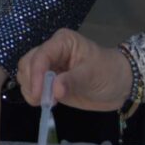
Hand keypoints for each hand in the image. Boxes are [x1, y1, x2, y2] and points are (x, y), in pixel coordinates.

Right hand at [15, 27, 129, 115]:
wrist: (119, 85)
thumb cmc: (109, 73)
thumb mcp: (92, 75)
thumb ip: (72, 81)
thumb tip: (54, 91)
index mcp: (62, 42)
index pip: (41, 56)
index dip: (36, 75)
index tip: (38, 95)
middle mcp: (51, 52)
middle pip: (27, 63)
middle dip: (31, 82)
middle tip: (42, 100)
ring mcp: (48, 67)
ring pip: (25, 75)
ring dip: (30, 89)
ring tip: (47, 101)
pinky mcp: (48, 81)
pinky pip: (32, 87)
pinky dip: (34, 96)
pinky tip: (48, 102)